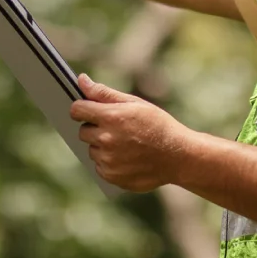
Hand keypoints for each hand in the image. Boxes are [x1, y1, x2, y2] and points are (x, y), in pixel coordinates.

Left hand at [70, 74, 192, 193]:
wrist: (179, 156)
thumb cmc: (158, 125)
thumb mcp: (135, 104)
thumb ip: (104, 93)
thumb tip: (81, 81)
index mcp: (111, 118)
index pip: (77, 110)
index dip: (81, 108)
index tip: (87, 109)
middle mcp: (106, 140)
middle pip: (83, 131)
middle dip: (94, 128)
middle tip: (117, 128)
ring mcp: (108, 160)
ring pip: (92, 150)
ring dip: (102, 146)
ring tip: (126, 144)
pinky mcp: (111, 176)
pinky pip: (100, 166)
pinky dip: (109, 163)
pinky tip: (127, 158)